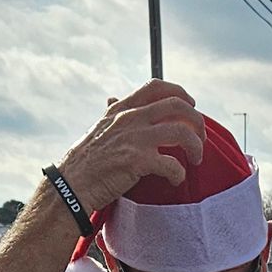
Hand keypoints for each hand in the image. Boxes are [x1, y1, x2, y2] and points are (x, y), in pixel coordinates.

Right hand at [57, 82, 204, 216]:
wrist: (71, 185)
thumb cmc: (85, 161)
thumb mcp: (98, 128)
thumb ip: (112, 113)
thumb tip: (112, 99)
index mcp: (122, 109)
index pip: (157, 87)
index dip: (180, 93)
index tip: (190, 106)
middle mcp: (130, 118)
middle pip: (178, 105)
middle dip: (197, 121)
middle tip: (200, 138)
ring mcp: (134, 138)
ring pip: (182, 132)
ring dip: (196, 146)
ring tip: (196, 159)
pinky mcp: (137, 161)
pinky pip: (172, 164)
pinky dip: (179, 173)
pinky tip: (176, 180)